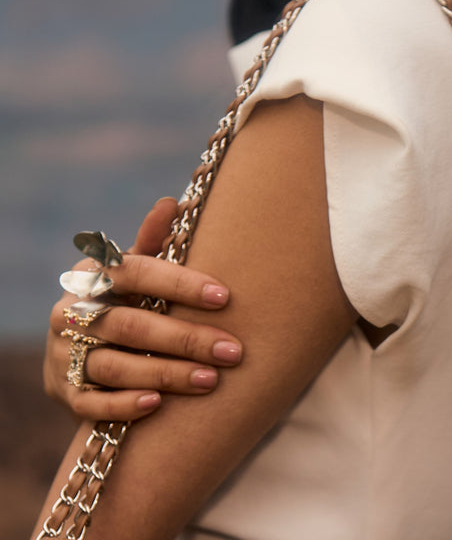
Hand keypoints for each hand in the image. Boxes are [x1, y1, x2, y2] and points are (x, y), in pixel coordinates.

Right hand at [44, 198, 242, 421]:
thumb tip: (173, 202)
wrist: (76, 346)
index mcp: (91, 274)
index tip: (224, 296)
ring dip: (166, 373)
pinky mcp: (63, 392)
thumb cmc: (122, 298)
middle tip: (232, 350)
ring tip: (212, 380)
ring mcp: (64, 354)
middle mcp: (71, 312)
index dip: (180, 283)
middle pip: (131, 324)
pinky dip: (124, 404)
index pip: (136, 272)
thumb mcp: (132, 269)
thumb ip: (153, 242)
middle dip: (186, 338)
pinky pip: (92, 404)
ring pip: (116, 366)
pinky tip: (159, 403)